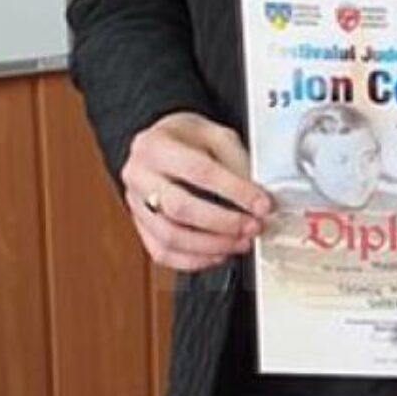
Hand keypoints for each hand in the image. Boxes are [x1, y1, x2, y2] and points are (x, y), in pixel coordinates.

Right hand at [122, 112, 270, 271]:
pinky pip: (163, 253)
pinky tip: (218, 254)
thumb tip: (256, 199)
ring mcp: (135, 205)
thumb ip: (236, 163)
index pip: (198, 170)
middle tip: (252, 226)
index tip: (262, 203)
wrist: (161, 145)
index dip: (234, 191)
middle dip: (223, 223)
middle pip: (179, 207)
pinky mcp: (140, 227)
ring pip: (170, 237)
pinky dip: (194, 260)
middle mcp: (138, 175)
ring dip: (212, 246)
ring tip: (241, 242)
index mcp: (154, 145)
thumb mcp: (215, 135)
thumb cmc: (187, 139)